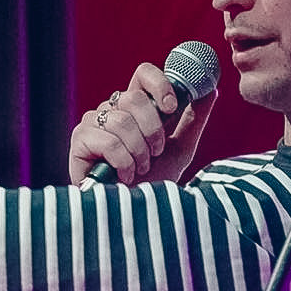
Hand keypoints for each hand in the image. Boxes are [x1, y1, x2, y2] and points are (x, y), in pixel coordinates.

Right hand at [69, 61, 215, 185]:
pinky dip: (124, 163)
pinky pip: (109, 141)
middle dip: (152, 131)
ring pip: (123, 121)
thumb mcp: (180, 150)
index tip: (171, 107)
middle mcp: (112, 110)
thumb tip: (210, 90)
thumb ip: (193, 120)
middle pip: (134, 98)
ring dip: (139, 152)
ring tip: (139, 169)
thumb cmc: (152, 183)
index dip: (159, 84)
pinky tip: (124, 177)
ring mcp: (93, 124)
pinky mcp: (80, 141)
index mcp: (134, 107)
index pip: (143, 74)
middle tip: (154, 153)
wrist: (134, 216)